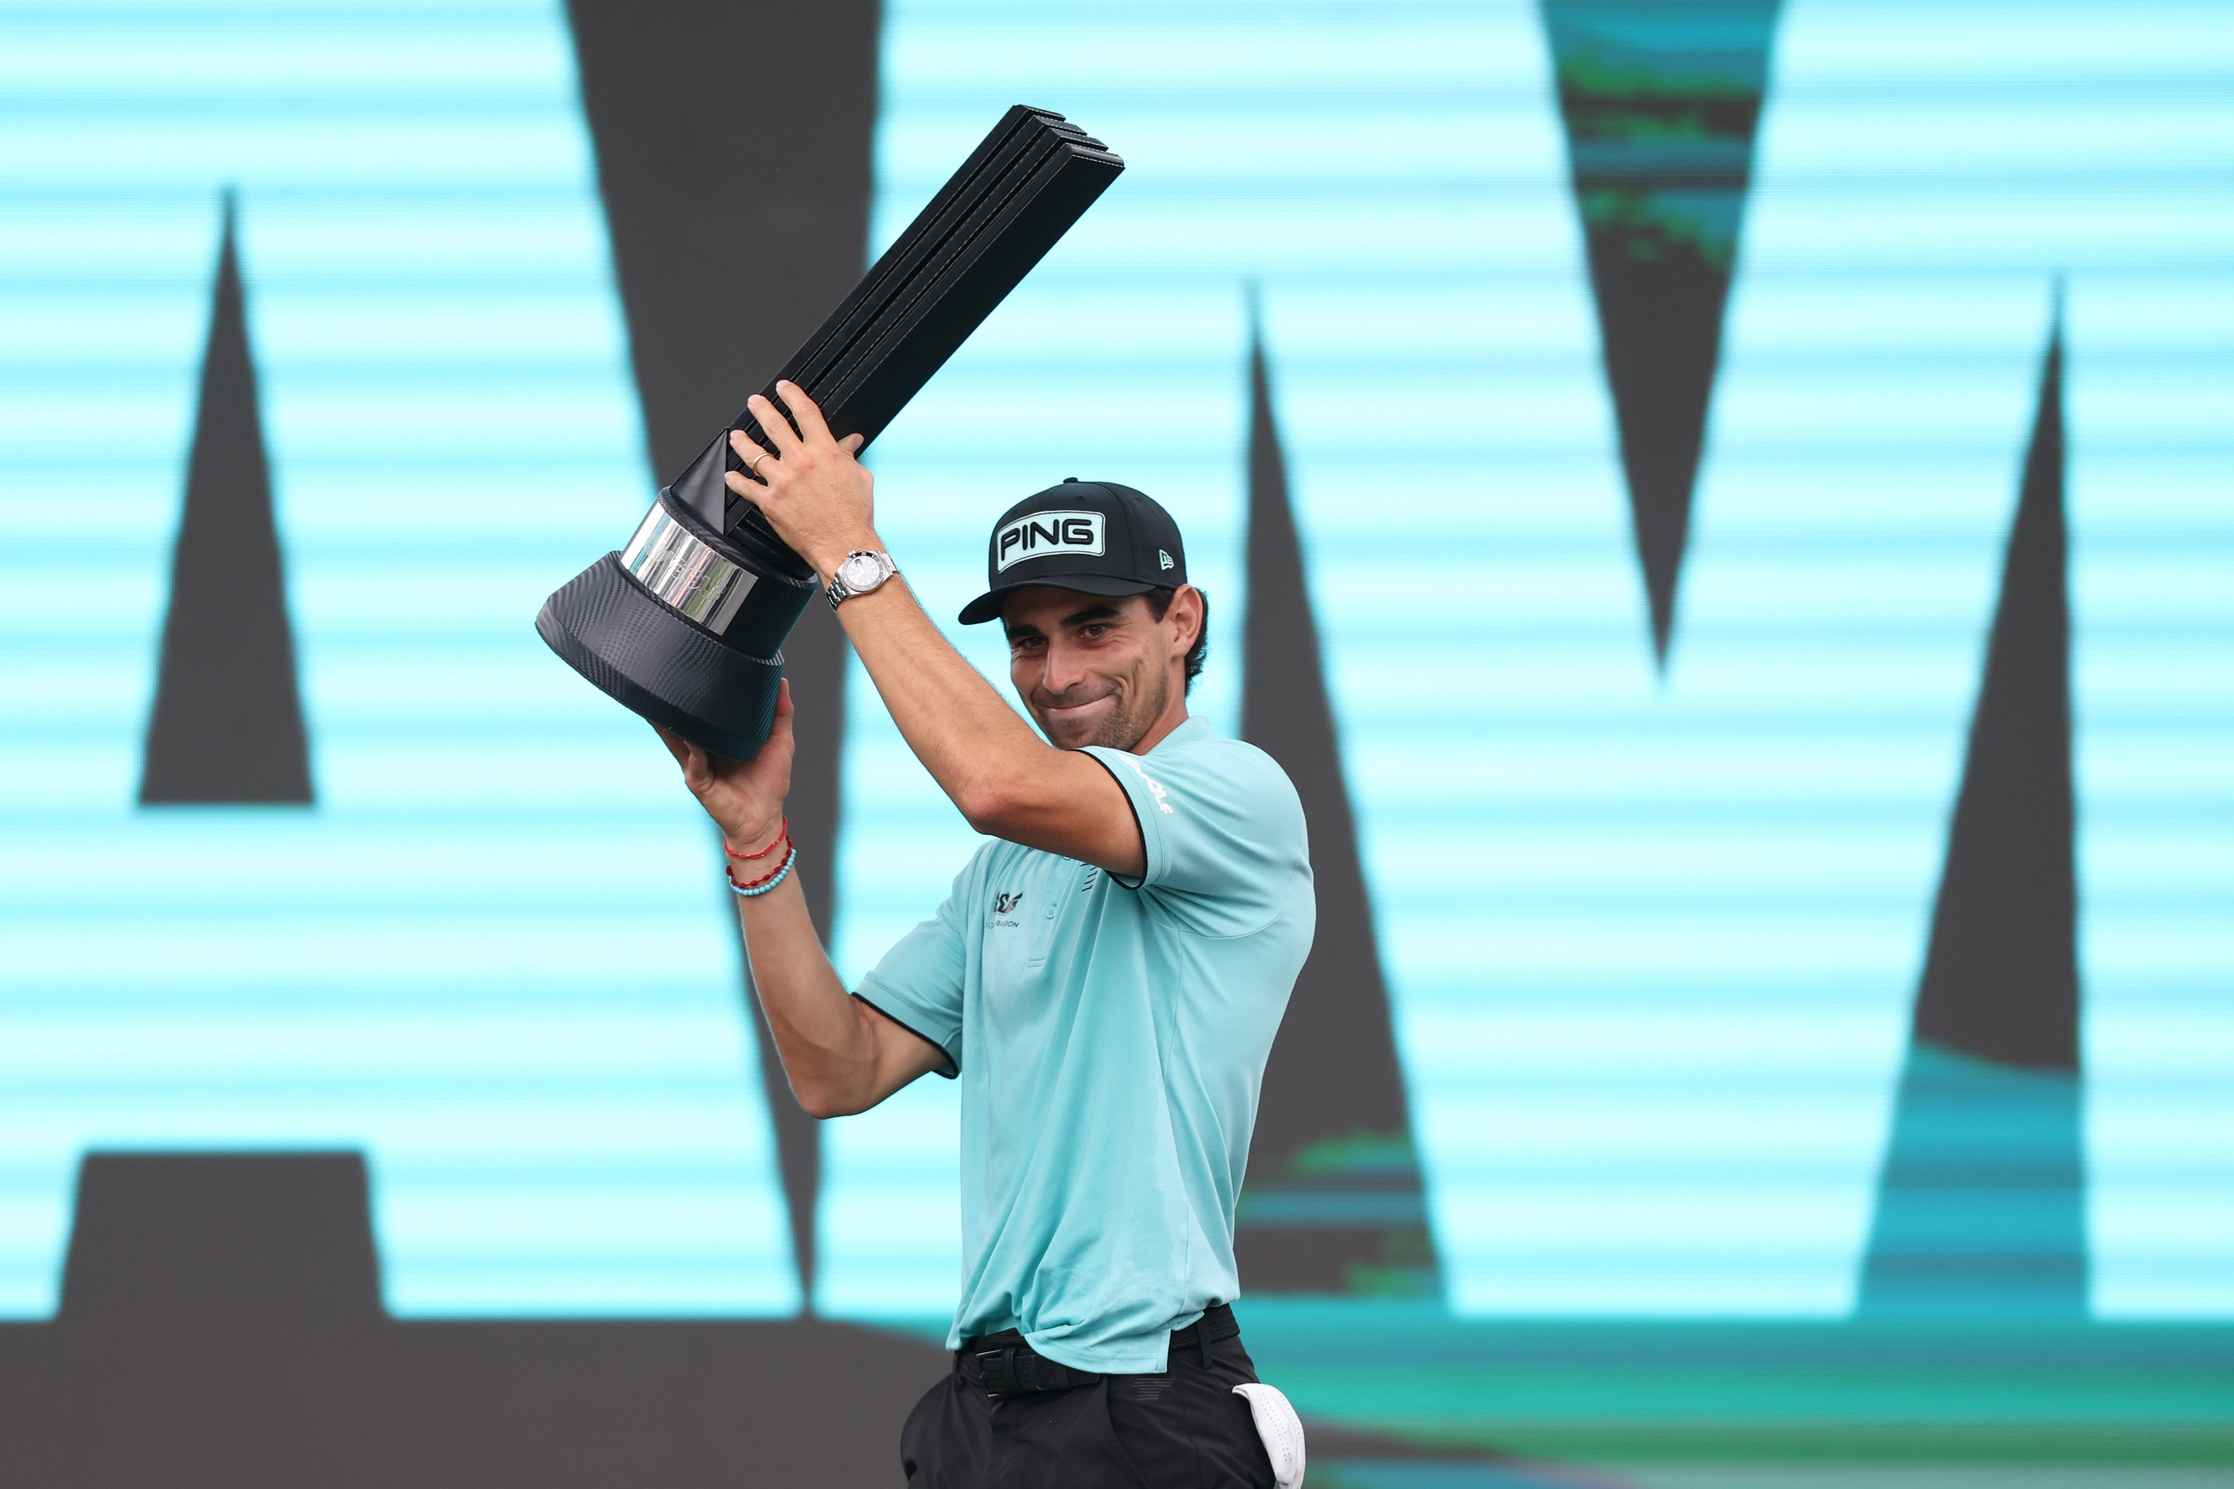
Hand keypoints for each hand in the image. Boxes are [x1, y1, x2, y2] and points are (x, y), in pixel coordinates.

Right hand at [653, 675, 795, 847]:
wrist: (764, 818)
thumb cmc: (770, 782)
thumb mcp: (781, 742)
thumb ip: (781, 713)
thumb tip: (782, 680)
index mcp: (722, 736)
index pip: (707, 711)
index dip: (700, 694)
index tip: (696, 668)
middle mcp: (705, 747)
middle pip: (684, 722)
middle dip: (675, 705)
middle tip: (667, 680)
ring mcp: (697, 763)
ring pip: (678, 739)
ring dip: (670, 724)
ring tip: (659, 704)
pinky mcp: (697, 781)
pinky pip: (692, 762)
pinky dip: (692, 749)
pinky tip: (691, 736)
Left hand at [725, 380, 877, 579]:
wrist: (844, 545)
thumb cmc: (854, 515)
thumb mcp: (860, 477)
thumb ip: (849, 455)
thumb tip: (851, 442)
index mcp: (824, 452)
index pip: (805, 413)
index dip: (792, 395)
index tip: (784, 388)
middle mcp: (800, 462)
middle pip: (774, 426)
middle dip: (761, 409)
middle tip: (754, 402)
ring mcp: (782, 481)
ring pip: (754, 454)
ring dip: (742, 442)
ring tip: (736, 436)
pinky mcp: (769, 502)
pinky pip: (746, 487)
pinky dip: (735, 481)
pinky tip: (731, 476)